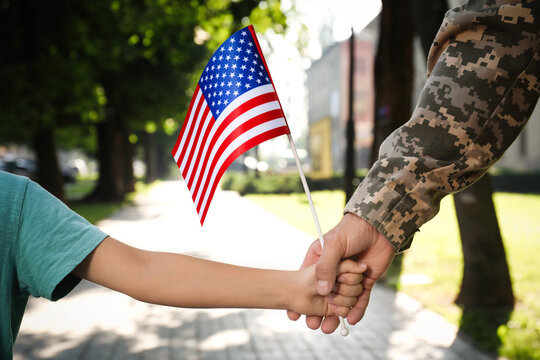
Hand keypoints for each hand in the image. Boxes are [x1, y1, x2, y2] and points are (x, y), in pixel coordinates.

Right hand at [287, 213, 394, 332]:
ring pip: (342, 300)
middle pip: (324, 295)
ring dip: (336, 314)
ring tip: (329, 327)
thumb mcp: (334, 245)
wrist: (379, 226)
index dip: (301, 298)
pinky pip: (360, 299)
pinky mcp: (366, 281)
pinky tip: (351, 320)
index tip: (294, 314)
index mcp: (320, 260)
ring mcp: (350, 277)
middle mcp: (334, 271)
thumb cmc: (352, 230)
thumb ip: (326, 267)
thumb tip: (322, 292)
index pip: (307, 281)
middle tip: (313, 324)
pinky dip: (356, 310)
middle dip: (318, 311)